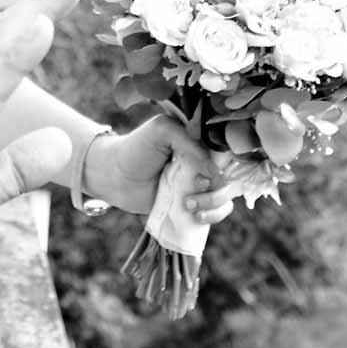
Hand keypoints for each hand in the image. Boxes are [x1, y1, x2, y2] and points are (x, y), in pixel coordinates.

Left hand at [85, 117, 238, 220]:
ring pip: (227, 197)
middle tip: (195, 186)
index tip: (207, 169)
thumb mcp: (162, 131)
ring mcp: (199, 185)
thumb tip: (215, 171)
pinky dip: (213, 216)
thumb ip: (190, 142)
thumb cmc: (137, 148)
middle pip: (232, 177)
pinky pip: (217, 213)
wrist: (115, 175)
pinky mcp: (193, 205)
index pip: (230, 152)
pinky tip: (196, 216)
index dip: (226, 163)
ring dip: (214, 203)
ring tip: (188, 205)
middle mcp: (204, 163)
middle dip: (217, 187)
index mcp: (200, 142)